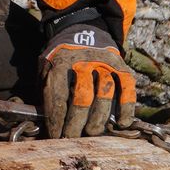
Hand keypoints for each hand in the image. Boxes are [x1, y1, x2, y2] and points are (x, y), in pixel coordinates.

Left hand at [40, 21, 134, 137]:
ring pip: (105, 94)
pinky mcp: (120, 65)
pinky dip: (127, 107)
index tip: (57, 136)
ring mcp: (104, 63)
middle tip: (73, 138)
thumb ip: (45, 89)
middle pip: (82, 98)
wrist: (82, 31)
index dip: (57, 120)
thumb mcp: (45, 67)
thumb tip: (42, 119)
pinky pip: (127, 87)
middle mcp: (83, 62)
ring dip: (98, 118)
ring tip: (92, 133)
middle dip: (76, 123)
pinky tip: (121, 123)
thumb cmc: (61, 59)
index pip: (58, 96)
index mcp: (60, 63)